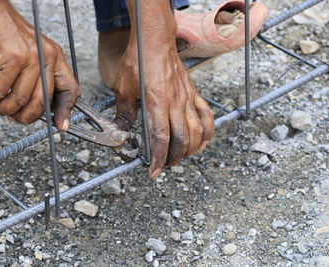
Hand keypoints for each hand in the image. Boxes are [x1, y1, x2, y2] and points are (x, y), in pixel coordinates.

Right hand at [0, 1, 79, 129]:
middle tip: (12, 116)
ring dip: (3, 109)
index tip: (59, 125)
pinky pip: (2, 90)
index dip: (65, 111)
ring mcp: (32, 57)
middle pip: (42, 102)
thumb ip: (36, 78)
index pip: (70, 89)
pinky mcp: (13, 58)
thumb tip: (34, 108)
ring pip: (21, 99)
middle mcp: (48, 58)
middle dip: (25, 117)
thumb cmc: (7, 35)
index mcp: (56, 59)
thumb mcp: (31, 55)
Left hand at [113, 13, 213, 178]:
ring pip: (196, 131)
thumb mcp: (123, 88)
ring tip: (180, 157)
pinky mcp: (194, 93)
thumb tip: (121, 131)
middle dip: (173, 157)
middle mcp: (175, 102)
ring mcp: (187, 98)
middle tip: (164, 164)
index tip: (153, 171)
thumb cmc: (138, 61)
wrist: (155, 40)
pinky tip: (202, 141)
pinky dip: (207, 131)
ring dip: (190, 149)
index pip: (160, 138)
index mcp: (156, 102)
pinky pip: (207, 115)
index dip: (157, 158)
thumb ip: (124, 113)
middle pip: (182, 139)